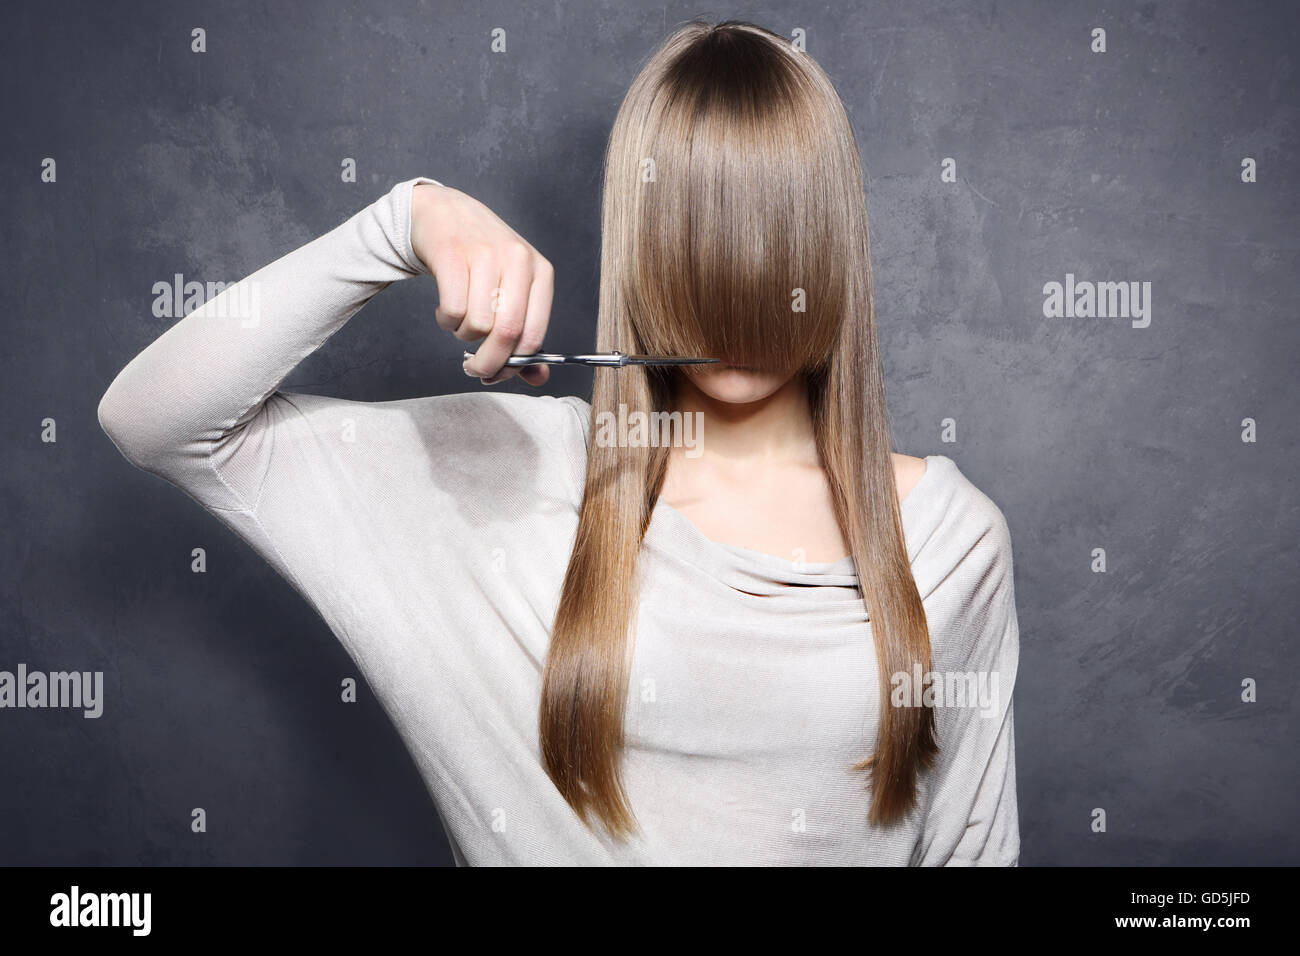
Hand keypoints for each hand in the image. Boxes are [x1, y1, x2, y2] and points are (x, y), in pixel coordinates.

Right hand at [410, 182, 553, 385]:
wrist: (445, 212)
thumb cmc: (482, 258)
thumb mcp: (514, 290)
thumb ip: (526, 333)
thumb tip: (538, 378)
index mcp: (540, 272)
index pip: (534, 335)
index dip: (515, 365)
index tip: (498, 374)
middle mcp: (518, 260)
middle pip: (507, 333)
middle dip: (488, 363)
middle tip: (474, 369)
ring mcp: (486, 254)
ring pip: (478, 324)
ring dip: (464, 335)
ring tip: (461, 321)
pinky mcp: (453, 254)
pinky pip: (453, 310)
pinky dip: (447, 321)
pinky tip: (447, 309)